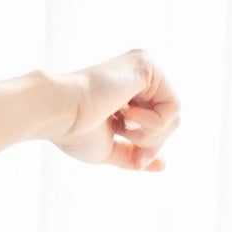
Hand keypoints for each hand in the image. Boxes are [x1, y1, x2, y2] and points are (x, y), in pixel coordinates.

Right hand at [49, 49, 180, 170]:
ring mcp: (142, 67)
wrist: (57, 112)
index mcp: (124, 91)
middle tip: (134, 151)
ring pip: (174, 115)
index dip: (148, 146)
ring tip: (122, 127)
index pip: (157, 122)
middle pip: (170, 119)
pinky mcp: (147, 66)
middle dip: (152, 143)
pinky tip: (126, 113)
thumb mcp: (108, 149)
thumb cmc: (72, 131)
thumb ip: (132, 154)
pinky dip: (153, 122)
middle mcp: (135, 75)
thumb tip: (163, 165)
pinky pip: (173, 106)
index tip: (136, 161)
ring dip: (150, 134)